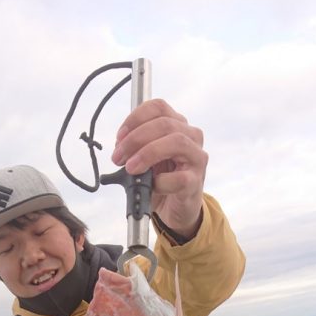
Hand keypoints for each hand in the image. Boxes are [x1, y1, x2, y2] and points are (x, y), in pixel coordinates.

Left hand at [112, 99, 207, 238]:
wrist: (174, 208)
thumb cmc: (160, 180)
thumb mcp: (145, 159)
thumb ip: (134, 148)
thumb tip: (120, 147)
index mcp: (177, 125)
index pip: (158, 107)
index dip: (135, 118)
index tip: (119, 137)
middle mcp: (191, 137)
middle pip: (165, 123)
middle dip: (135, 139)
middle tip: (118, 157)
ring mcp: (196, 158)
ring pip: (176, 142)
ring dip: (147, 154)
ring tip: (131, 168)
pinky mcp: (196, 182)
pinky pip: (180, 178)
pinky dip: (161, 182)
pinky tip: (152, 186)